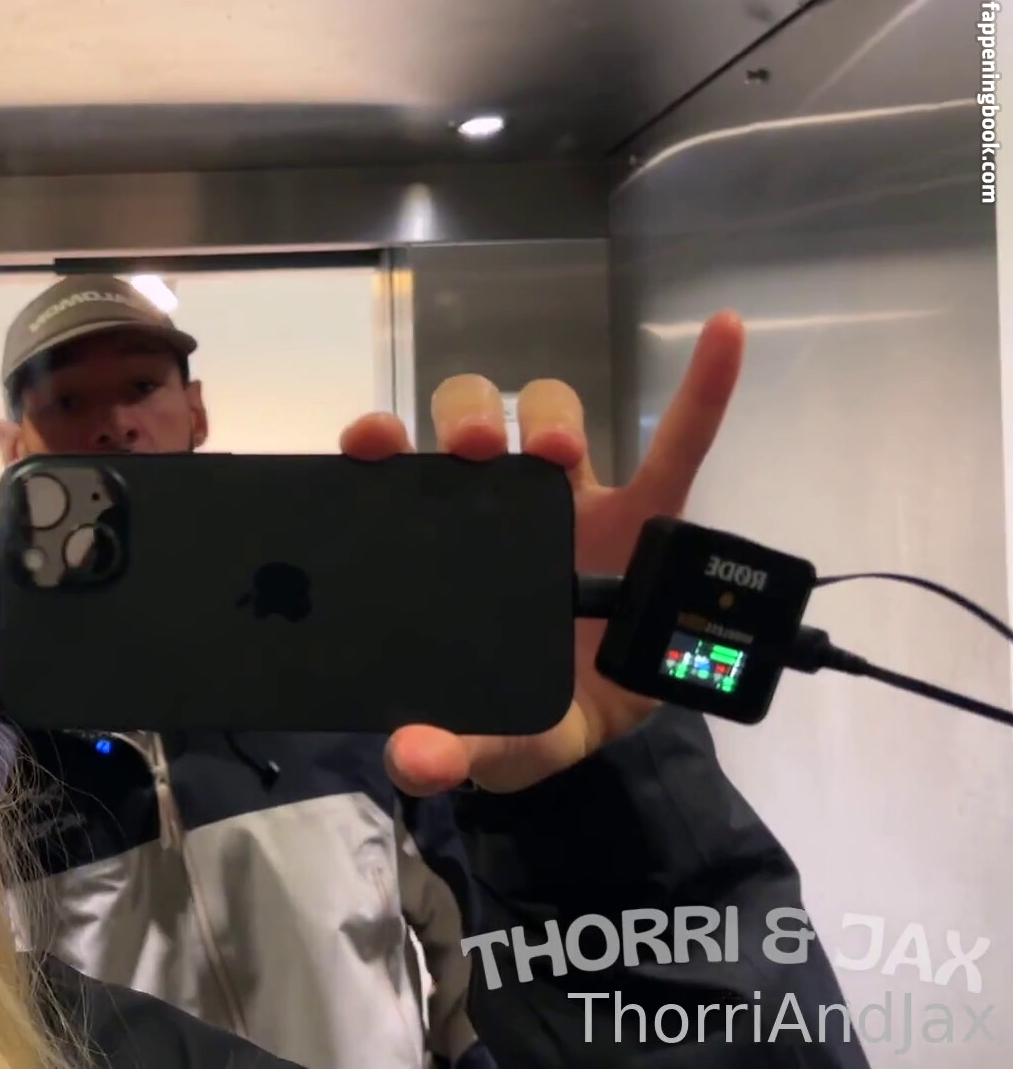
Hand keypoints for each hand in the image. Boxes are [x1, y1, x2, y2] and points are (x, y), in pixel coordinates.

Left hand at [341, 311, 745, 793]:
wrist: (603, 728)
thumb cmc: (525, 714)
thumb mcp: (488, 742)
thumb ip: (450, 748)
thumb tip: (414, 759)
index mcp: (446, 544)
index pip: (401, 472)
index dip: (381, 441)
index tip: (373, 443)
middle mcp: (500, 506)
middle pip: (475, 419)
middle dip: (469, 418)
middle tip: (478, 454)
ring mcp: (577, 501)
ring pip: (553, 416)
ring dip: (548, 418)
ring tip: (556, 456)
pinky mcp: (649, 515)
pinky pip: (681, 443)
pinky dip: (703, 390)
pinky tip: (723, 336)